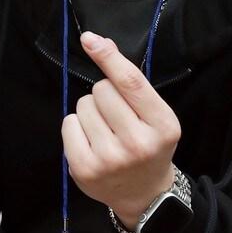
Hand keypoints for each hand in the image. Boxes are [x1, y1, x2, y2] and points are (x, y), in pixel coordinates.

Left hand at [61, 31, 180, 223]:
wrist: (143, 193)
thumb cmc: (148, 145)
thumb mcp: (155, 115)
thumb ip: (131, 82)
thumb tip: (101, 43)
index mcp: (163, 126)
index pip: (131, 83)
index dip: (109, 57)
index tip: (90, 39)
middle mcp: (138, 143)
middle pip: (101, 90)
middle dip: (104, 95)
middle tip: (116, 117)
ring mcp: (110, 158)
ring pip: (83, 105)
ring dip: (90, 112)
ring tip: (105, 131)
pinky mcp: (84, 168)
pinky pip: (68, 124)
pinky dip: (76, 127)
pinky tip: (91, 142)